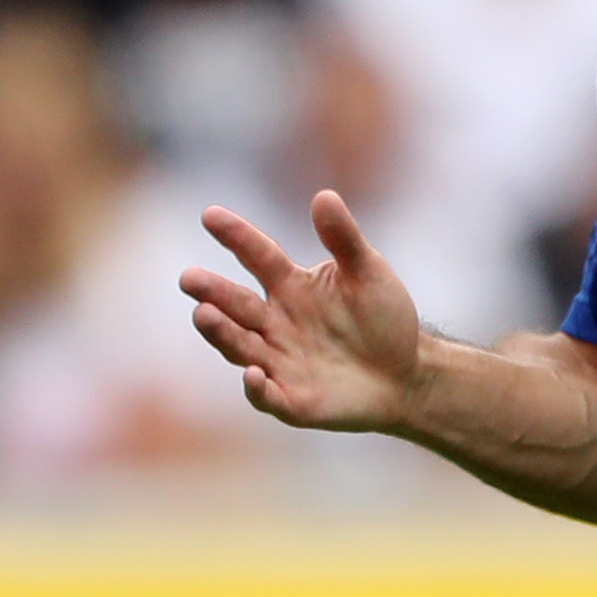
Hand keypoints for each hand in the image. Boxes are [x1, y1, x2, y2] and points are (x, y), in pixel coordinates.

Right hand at [182, 192, 429, 432]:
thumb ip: (344, 239)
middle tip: (189, 278)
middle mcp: (274, 322)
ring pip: (240, 345)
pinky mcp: (292, 399)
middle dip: (211, 292)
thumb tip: (325, 196)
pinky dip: (257, 387)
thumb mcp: (369, 274)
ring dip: (221, 332)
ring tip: (204, 314)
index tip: (210, 215)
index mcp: (289, 285)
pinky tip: (253, 375)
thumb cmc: (384, 318)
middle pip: (235, 304)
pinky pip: (268, 394)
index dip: (235, 236)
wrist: (407, 374)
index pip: (256, 256)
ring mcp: (278, 360)